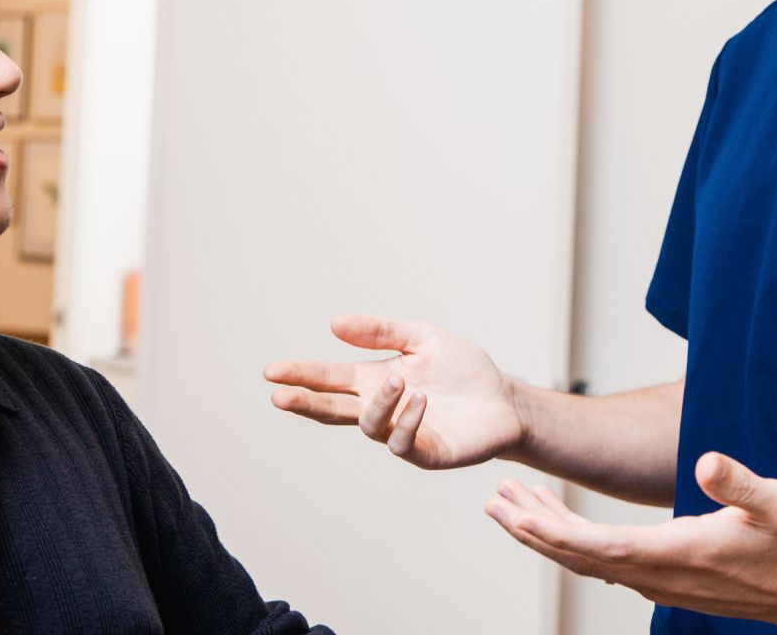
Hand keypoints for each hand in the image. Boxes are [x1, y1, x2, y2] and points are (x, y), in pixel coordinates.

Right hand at [263, 315, 526, 470]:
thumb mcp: (422, 337)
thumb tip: (334, 323)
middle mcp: (381, 408)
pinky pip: (404, 442)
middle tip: (278, 395)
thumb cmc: (463, 369)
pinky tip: (420, 400)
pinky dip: (408, 420)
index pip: (329, 378)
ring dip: (378, 403)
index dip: (301, 375)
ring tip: (397, 381)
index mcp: (374, 379)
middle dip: (305, 402)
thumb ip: (381, 332)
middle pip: (333, 409)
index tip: (271, 372)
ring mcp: (400, 433)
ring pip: (370, 425)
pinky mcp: (425, 452)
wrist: (505, 399)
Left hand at [483, 451, 776, 632]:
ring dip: (548, 534)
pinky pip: (606, 564)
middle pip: (579, 557)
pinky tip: (561, 523)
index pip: (598, 547)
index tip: (514, 513)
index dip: (552, 531)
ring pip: (589, 562)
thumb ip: (740, 482)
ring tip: (513, 504)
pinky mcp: (666, 579)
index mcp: (678, 553)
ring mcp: (661, 582)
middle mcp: (660, 575)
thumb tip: (705, 461)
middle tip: (495, 501)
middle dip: (532, 529)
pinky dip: (574, 542)